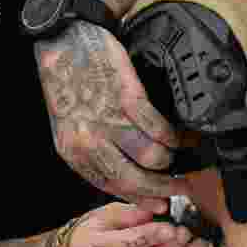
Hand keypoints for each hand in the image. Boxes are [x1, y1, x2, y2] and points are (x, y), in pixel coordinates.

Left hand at [36, 22, 188, 210]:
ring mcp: (109, 120)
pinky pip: (159, 129)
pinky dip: (173, 135)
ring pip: (153, 157)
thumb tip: (130, 180)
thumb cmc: (70, 82)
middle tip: (182, 187)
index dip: (141, 199)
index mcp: (74, 152)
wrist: (64, 41)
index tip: (161, 204)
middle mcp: (90, 141)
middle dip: (163, 189)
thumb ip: (96, 154)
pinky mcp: (127, 98)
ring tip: (178, 153)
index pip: (111, 187)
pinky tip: (178, 134)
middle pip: (135, 180)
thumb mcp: (72, 125)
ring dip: (170, 158)